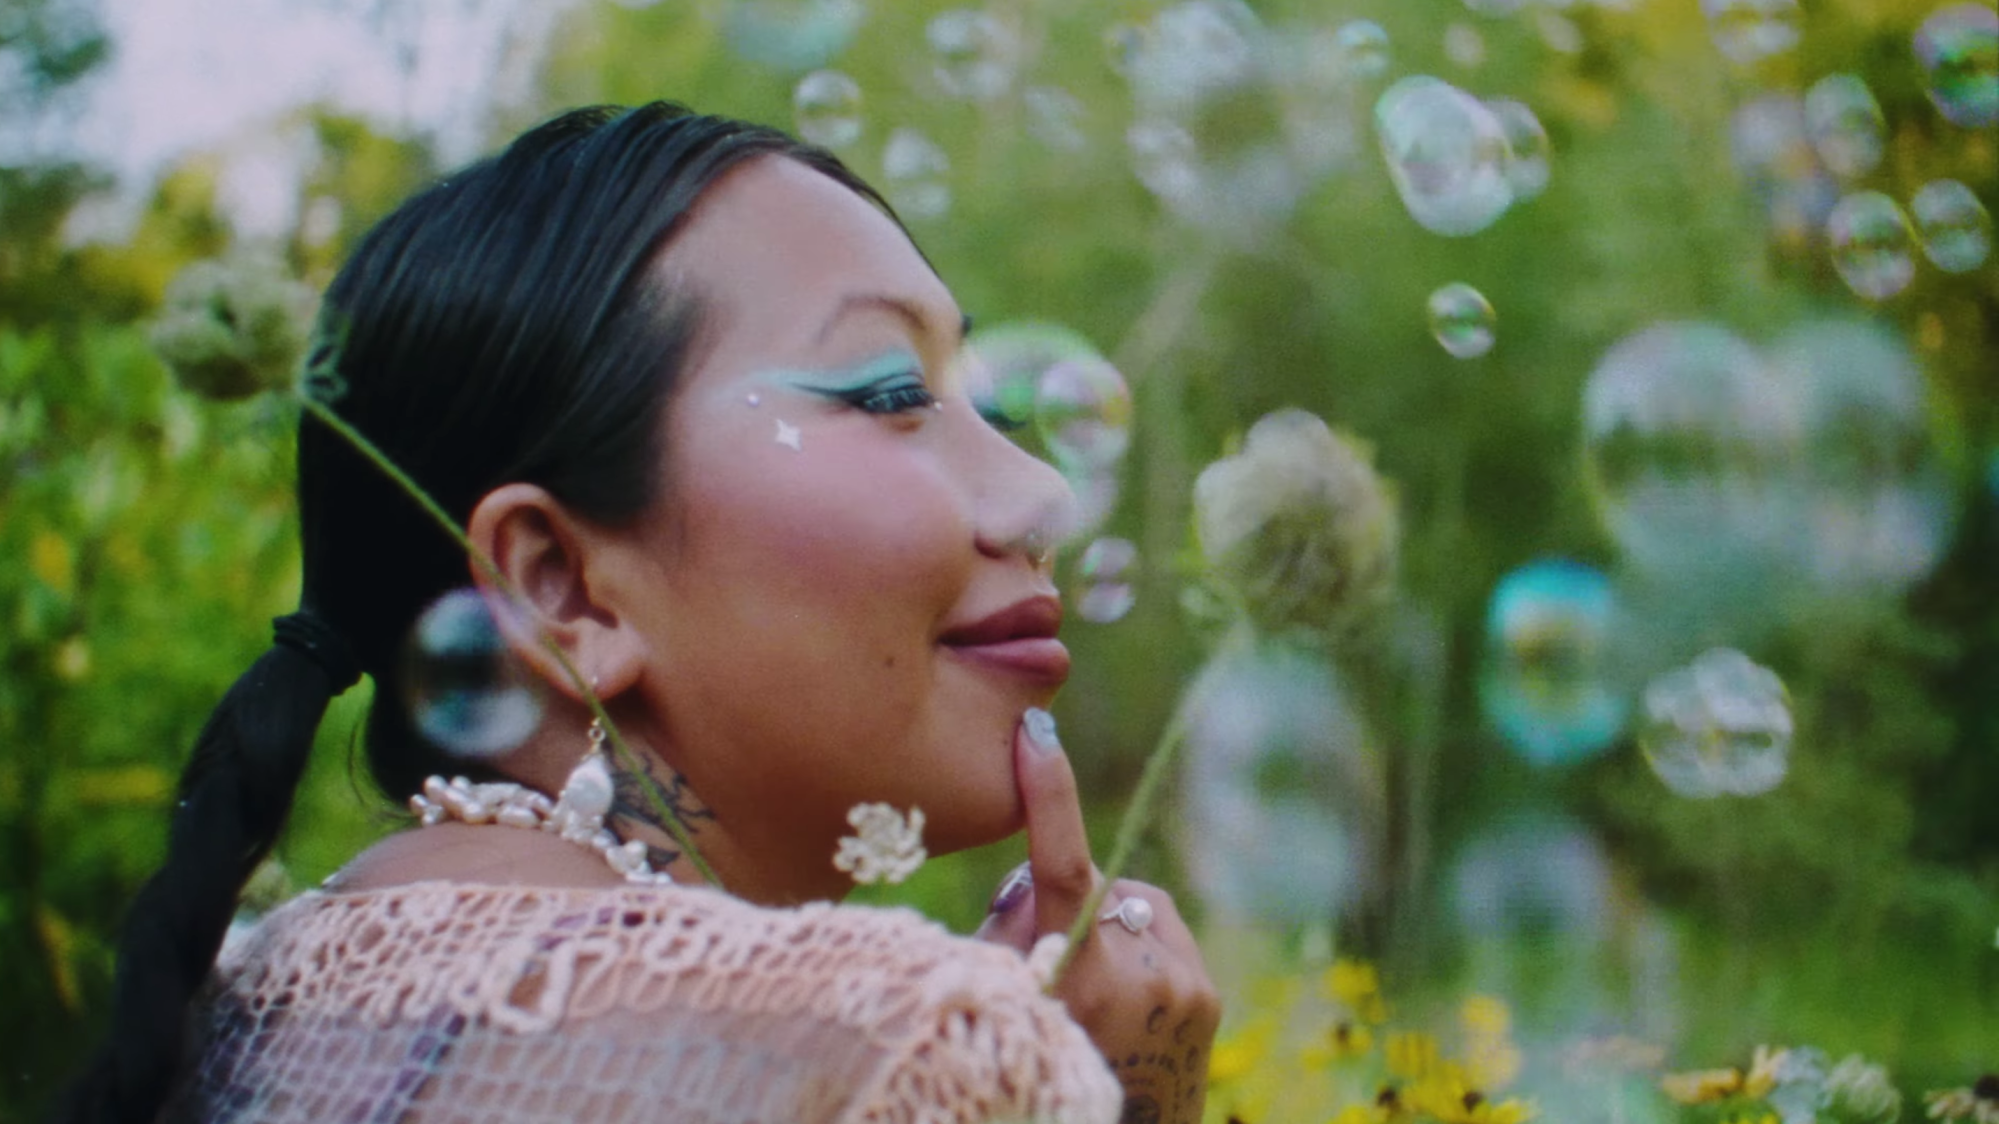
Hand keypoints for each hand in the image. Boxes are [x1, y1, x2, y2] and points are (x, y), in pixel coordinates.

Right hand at [974, 709, 1220, 1123]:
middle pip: (1084, 887)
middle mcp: (1133, 980)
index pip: (1061, 868)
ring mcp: (1179, 986)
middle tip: (1042, 961)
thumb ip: (1008, 939)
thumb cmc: (1038, 1060)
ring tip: (1091, 991)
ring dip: (1102, 925)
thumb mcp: (999, 1004)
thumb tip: (1036, 883)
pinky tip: (1126, 998)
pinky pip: (1160, 930)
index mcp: (1071, 981)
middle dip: (1057, 902)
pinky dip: (1137, 947)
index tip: (1038, 731)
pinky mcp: (1206, 993)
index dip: (1048, 794)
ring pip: (1126, 905)